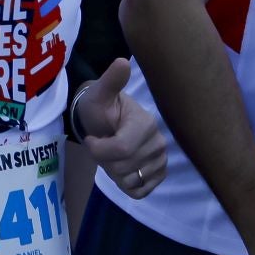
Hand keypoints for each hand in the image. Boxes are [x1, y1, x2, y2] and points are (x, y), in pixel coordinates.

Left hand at [76, 58, 167, 199]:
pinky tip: (122, 166)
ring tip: (112, 154)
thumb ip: (111, 81)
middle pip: (122, 167)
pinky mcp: (159, 176)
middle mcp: (159, 143)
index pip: (120, 149)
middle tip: (103, 144)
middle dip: (104, 160)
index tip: (92, 139)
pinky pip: (139, 192)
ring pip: (129, 181)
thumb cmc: (101, 107)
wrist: (108, 121)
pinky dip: (125, 184)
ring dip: (113, 172)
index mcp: (146, 124)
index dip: (99, 149)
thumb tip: (122, 62)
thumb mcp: (99, 93)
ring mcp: (161, 161)